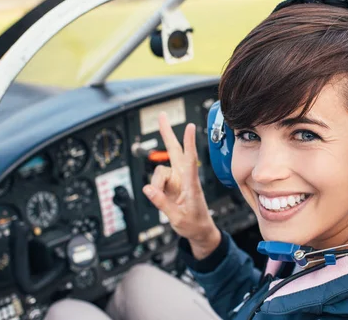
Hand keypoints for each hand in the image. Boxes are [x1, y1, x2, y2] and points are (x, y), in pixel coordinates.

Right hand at [142, 113, 220, 259]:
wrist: (200, 231)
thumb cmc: (194, 224)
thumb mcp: (177, 219)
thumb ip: (162, 203)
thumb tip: (148, 189)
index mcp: (192, 185)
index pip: (190, 161)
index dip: (189, 143)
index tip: (189, 126)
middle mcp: (184, 178)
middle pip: (175, 151)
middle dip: (167, 133)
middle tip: (162, 115)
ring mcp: (177, 180)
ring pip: (160, 171)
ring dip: (156, 184)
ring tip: (162, 200)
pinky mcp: (171, 184)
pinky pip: (157, 180)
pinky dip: (155, 189)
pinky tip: (160, 197)